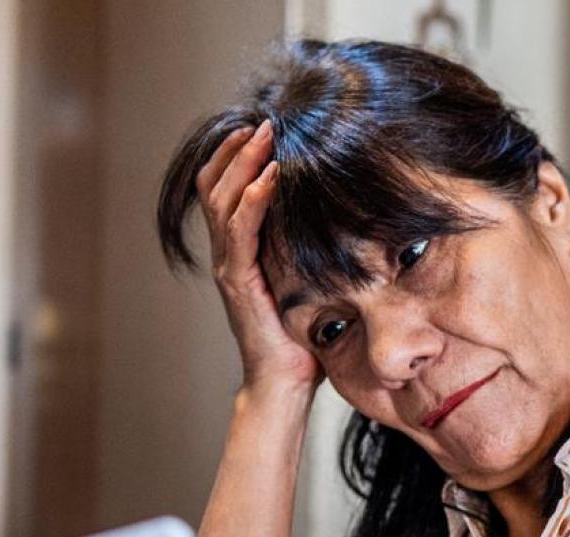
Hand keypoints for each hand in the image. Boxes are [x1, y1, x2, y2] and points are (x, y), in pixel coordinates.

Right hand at [195, 121, 319, 389]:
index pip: (224, 190)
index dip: (236, 156)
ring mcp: (230, 266)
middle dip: (238, 148)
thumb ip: (315, 252)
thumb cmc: (301, 339)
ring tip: (264, 135)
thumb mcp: (310, 282)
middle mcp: (228, 254)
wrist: (284, 384)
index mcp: (241, 251)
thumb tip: (354, 222)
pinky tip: (269, 178)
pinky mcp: (238, 282)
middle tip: (263, 120)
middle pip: (215, 185)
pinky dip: (251, 201)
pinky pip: (239, 232)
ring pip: (221, 200)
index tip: (260, 127)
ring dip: (243, 163)